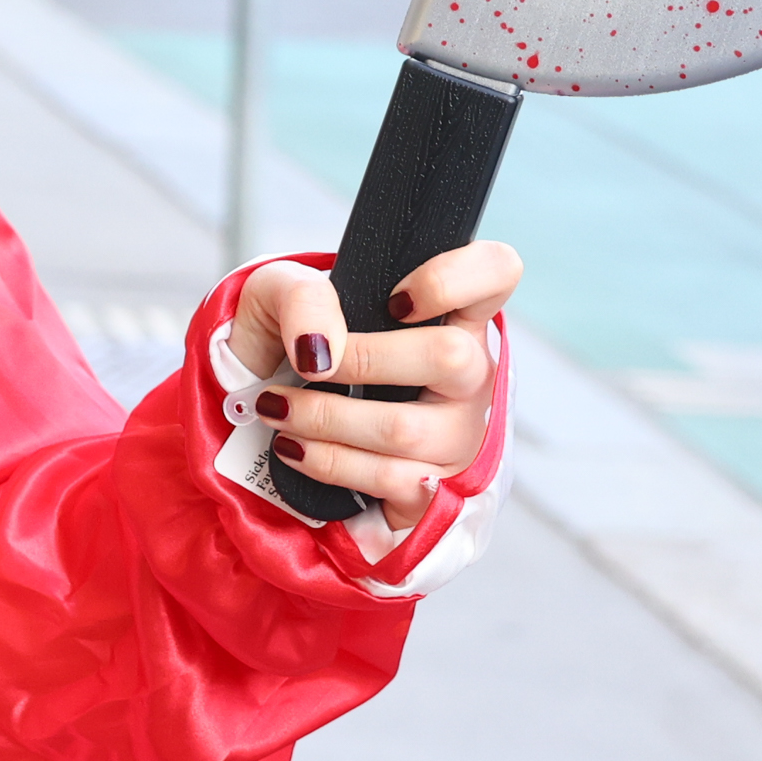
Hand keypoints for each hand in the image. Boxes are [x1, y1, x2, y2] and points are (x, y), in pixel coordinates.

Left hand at [226, 239, 521, 527]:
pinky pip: (388, 480)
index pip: (496, 271)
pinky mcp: (433, 489)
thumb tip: (321, 350)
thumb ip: (302, 297)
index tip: (394, 300)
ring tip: (278, 408)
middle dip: (363, 360)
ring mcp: (457, 434)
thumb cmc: (297, 345)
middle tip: (308, 365)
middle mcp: (469, 373)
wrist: (265, 414)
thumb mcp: (282, 295)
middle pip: (450, 355)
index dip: (453, 278)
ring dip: (324, 418)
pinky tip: (294, 448)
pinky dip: (327, 462)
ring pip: (404, 428)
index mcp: (450, 314)